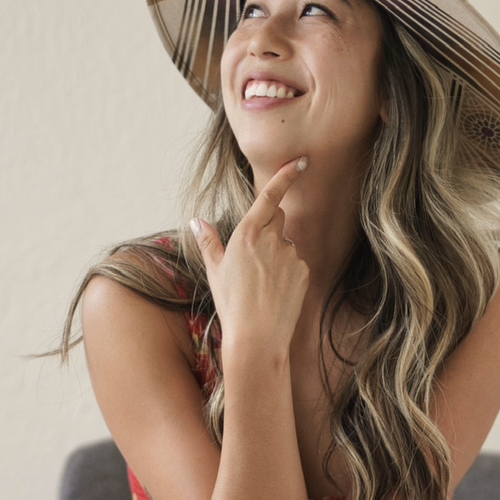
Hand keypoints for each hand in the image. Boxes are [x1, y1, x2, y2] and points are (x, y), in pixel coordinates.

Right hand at [191, 157, 309, 355]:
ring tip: (262, 286)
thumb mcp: (214, 271)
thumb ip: (208, 242)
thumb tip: (197, 221)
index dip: (287, 176)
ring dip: (277, 256)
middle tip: (255, 258)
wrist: (257, 338)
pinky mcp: (303, 272)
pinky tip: (276, 294)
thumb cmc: (231, 304)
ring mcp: (290, 255)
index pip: (271, 196)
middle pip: (278, 218)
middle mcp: (272, 239)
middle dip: (270, 228)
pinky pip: (296, 265)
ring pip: (286, 245)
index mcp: (247, 233)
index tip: (302, 161)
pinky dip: (288, 274)